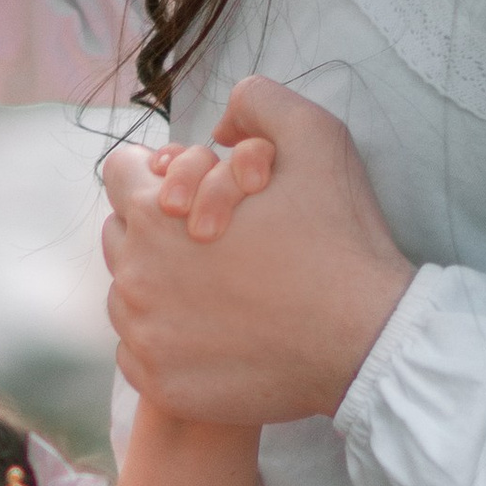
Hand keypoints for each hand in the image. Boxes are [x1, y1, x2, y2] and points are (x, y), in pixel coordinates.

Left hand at [101, 77, 415, 423]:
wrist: (366, 340)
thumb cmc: (340, 240)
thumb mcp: (316, 136)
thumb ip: (259, 102)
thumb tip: (221, 121)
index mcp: (155, 215)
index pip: (119, 174)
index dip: (160, 174)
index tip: (195, 193)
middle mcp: (134, 277)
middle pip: (120, 233)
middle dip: (157, 228)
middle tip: (214, 240)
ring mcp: (142, 336)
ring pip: (126, 294)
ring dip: (159, 284)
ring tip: (219, 286)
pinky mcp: (159, 384)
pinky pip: (138, 350)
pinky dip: (167, 339)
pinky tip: (216, 331)